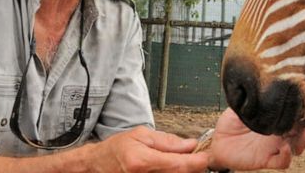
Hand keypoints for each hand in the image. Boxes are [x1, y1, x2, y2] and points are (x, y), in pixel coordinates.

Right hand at [85, 125, 208, 172]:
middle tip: (198, 156)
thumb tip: (189, 144)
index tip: (206, 156)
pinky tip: (175, 166)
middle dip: (192, 166)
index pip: (176, 164)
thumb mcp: (141, 135)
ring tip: (184, 159)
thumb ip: (166, 141)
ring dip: (183, 170)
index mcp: (141, 161)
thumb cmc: (117, 148)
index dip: (195, 162)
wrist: (98, 164)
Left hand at [209, 96, 304, 170]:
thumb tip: (261, 77)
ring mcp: (275, 146)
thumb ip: (254, 95)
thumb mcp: (243, 104)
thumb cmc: (232, 121)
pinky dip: (286, 156)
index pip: (297, 111)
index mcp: (277, 117)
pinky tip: (286, 147)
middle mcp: (280, 132)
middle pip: (303, 129)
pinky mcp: (267, 159)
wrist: (218, 141)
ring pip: (297, 146)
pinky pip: (281, 161)